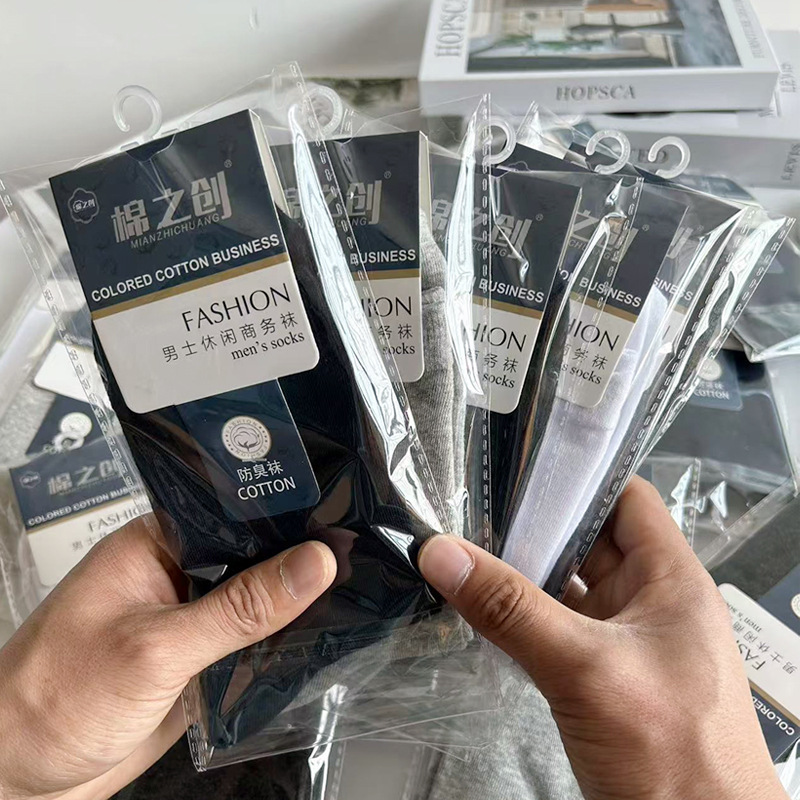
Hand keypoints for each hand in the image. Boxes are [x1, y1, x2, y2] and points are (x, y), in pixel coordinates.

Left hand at [0, 516, 335, 799]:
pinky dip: (280, 644)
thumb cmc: (53, 699)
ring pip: (257, 600)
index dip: (285, 508)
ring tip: (354, 590)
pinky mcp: (199, 661)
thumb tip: (310, 564)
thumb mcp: (156, 647)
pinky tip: (316, 639)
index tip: (337, 511)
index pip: (232, 509)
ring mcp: (189, 619)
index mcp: (154, 544)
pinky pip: (251, 643)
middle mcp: (175, 574)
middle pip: (252, 554)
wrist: (22, 779)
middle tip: (360, 553)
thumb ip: (239, 608)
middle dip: (298, 559)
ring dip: (292, 605)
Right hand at [419, 477, 786, 799]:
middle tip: (471, 500)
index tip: (518, 460)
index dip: (579, 476)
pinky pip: (557, 629)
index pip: (626, 499)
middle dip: (535, 523)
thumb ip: (511, 609)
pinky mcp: (601, 678)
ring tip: (464, 543)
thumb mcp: (585, 668)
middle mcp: (649, 601)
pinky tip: (481, 607)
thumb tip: (442, 553)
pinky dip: (523, 616)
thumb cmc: (670, 750)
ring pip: (568, 588)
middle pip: (589, 541)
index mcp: (671, 579)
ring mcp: (624, 642)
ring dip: (524, 572)